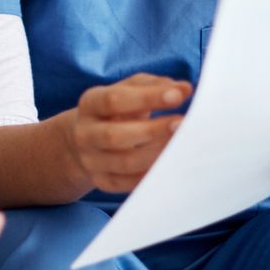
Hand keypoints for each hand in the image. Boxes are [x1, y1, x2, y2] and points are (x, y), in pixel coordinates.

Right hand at [60, 74, 188, 193]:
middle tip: (182, 124)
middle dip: (152, 130)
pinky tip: (169, 163)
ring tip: (181, 144)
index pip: (114, 100)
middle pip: (115, 136)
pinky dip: (151, 175)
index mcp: (90, 103)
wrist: (88, 138)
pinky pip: (128, 184)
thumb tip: (185, 89)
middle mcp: (85, 133)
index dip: (147, 98)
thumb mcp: (130, 89)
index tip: (177, 96)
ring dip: (156, 154)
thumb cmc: (118, 109)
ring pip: (124, 162)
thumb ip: (156, 85)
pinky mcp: (102, 181)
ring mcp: (91, 160)